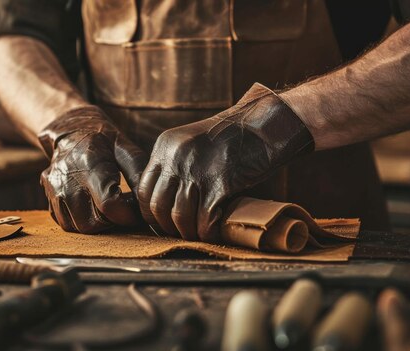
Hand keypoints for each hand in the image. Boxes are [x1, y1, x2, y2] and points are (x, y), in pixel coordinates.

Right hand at [38, 106, 147, 232]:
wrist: (71, 131)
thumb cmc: (104, 140)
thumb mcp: (125, 148)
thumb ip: (137, 172)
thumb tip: (147, 199)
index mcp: (89, 163)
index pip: (109, 204)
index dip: (128, 213)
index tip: (137, 210)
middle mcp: (67, 179)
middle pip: (94, 221)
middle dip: (114, 221)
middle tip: (125, 208)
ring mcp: (54, 190)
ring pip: (80, 227)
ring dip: (99, 224)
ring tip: (110, 208)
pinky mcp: (49, 198)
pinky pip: (67, 224)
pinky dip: (83, 221)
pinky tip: (94, 207)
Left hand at [137, 83, 313, 241]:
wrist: (266, 125)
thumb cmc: (233, 137)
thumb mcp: (193, 143)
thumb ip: (176, 164)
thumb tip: (167, 199)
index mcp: (165, 146)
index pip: (143, 188)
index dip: (151, 213)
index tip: (162, 223)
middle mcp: (175, 157)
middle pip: (157, 205)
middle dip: (166, 226)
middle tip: (179, 233)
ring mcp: (195, 169)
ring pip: (178, 216)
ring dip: (188, 232)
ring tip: (197, 234)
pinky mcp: (218, 183)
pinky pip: (204, 219)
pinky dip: (207, 232)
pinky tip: (214, 231)